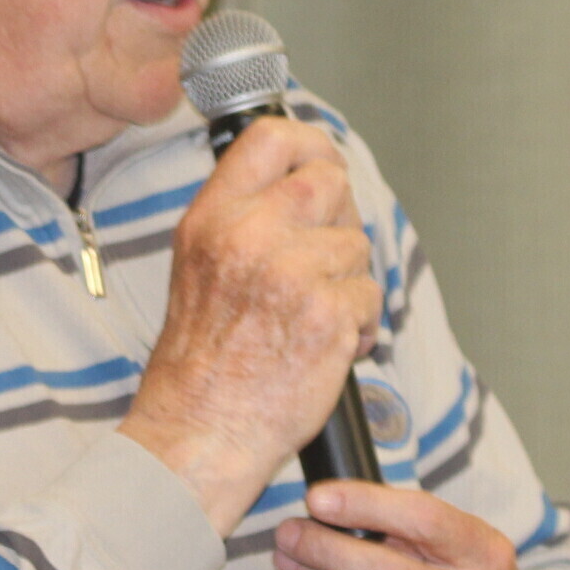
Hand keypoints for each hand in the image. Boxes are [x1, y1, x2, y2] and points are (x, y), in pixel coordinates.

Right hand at [120, 115, 378, 535]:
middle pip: (329, 181)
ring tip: (315, 317)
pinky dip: (361, 325)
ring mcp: (290, 273)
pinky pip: (371, 296)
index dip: (310, 143)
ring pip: (357, 245)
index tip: (323, 162)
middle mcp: (248, 236)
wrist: (199, 432)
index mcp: (212, 219)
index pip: (270, 138)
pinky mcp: (327, 315)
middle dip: (342, 217)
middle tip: (328, 256)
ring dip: (350, 282)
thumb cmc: (199, 365)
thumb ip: (242, 218)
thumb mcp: (198, 267)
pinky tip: (330, 346)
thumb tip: (300, 182)